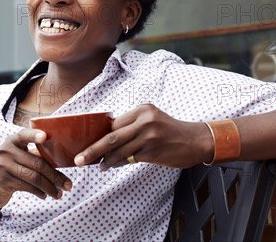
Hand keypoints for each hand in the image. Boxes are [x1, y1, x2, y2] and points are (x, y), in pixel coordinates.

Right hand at [0, 128, 72, 211]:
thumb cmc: (11, 171)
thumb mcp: (19, 159)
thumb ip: (34, 156)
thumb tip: (63, 162)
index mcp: (13, 140)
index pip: (25, 135)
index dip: (35, 135)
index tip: (45, 137)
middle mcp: (6, 150)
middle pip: (37, 163)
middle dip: (56, 176)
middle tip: (69, 185)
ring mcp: (3, 165)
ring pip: (34, 177)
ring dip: (50, 187)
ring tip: (59, 194)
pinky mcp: (2, 180)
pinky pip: (27, 187)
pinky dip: (39, 192)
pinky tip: (44, 195)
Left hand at [74, 104, 213, 168]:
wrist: (196, 141)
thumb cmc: (170, 132)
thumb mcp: (151, 121)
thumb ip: (132, 126)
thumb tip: (105, 139)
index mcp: (143, 109)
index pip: (114, 123)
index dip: (98, 134)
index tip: (85, 143)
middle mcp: (145, 120)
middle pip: (112, 136)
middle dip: (93, 148)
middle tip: (79, 159)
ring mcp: (150, 136)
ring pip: (119, 150)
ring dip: (105, 160)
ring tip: (97, 165)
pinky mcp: (154, 151)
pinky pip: (130, 159)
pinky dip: (118, 163)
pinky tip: (111, 166)